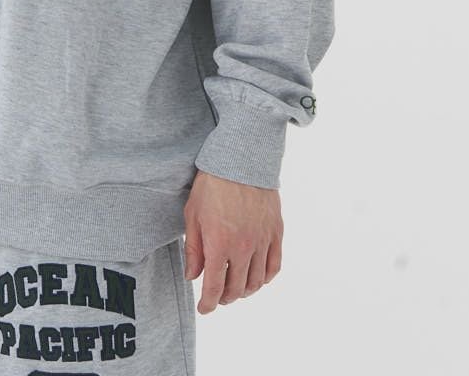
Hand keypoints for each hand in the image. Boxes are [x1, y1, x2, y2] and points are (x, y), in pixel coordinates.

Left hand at [183, 169, 282, 313]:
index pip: (214, 287)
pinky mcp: (276, 233)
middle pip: (237, 288)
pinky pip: (274, 266)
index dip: (208, 303)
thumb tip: (193, 276)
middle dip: (225, 298)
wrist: (241, 159)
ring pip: (256, 282)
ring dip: (245, 291)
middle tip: (217, 296)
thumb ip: (193, 249)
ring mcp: (262, 241)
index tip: (204, 309)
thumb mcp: (193, 214)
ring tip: (235, 288)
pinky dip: (265, 278)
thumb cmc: (211, 184)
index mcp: (219, 244)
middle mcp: (243, 247)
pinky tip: (257, 277)